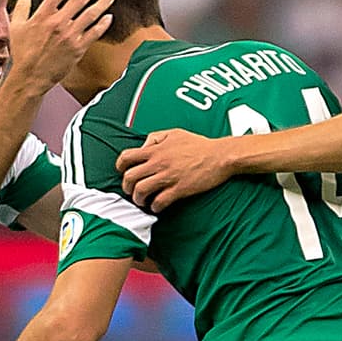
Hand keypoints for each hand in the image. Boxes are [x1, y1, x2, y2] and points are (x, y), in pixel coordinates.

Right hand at [8, 0, 114, 93]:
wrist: (30, 77)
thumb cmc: (22, 53)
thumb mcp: (17, 26)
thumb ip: (22, 5)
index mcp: (42, 15)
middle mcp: (58, 23)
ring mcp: (69, 36)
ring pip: (91, 14)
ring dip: (102, 3)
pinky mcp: (78, 49)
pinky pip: (94, 33)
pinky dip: (103, 24)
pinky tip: (109, 17)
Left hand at [118, 131, 235, 212]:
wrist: (221, 156)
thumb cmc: (199, 145)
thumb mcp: (175, 133)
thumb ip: (156, 137)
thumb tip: (143, 147)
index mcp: (156, 149)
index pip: (126, 157)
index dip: (120, 167)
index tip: (123, 173)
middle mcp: (159, 163)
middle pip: (130, 177)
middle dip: (126, 187)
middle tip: (132, 191)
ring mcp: (168, 177)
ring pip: (141, 191)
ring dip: (138, 199)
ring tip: (143, 201)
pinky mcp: (179, 189)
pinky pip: (159, 202)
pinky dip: (154, 207)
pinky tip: (157, 206)